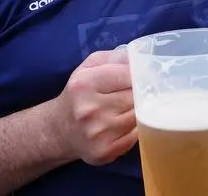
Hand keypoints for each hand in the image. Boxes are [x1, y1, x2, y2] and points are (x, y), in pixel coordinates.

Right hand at [53, 49, 135, 165]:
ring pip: (138, 116)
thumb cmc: (79, 94)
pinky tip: (126, 123)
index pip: (129, 74)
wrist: (58, 130)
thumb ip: (114, 57)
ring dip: (141, 111)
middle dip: (142, 92)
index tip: (149, 74)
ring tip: (132, 107)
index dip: (142, 73)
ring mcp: (98, 133)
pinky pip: (136, 135)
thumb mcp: (89, 67)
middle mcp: (89, 110)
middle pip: (135, 96)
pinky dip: (136, 128)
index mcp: (84, 84)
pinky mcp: (106, 151)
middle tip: (143, 91)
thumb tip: (140, 55)